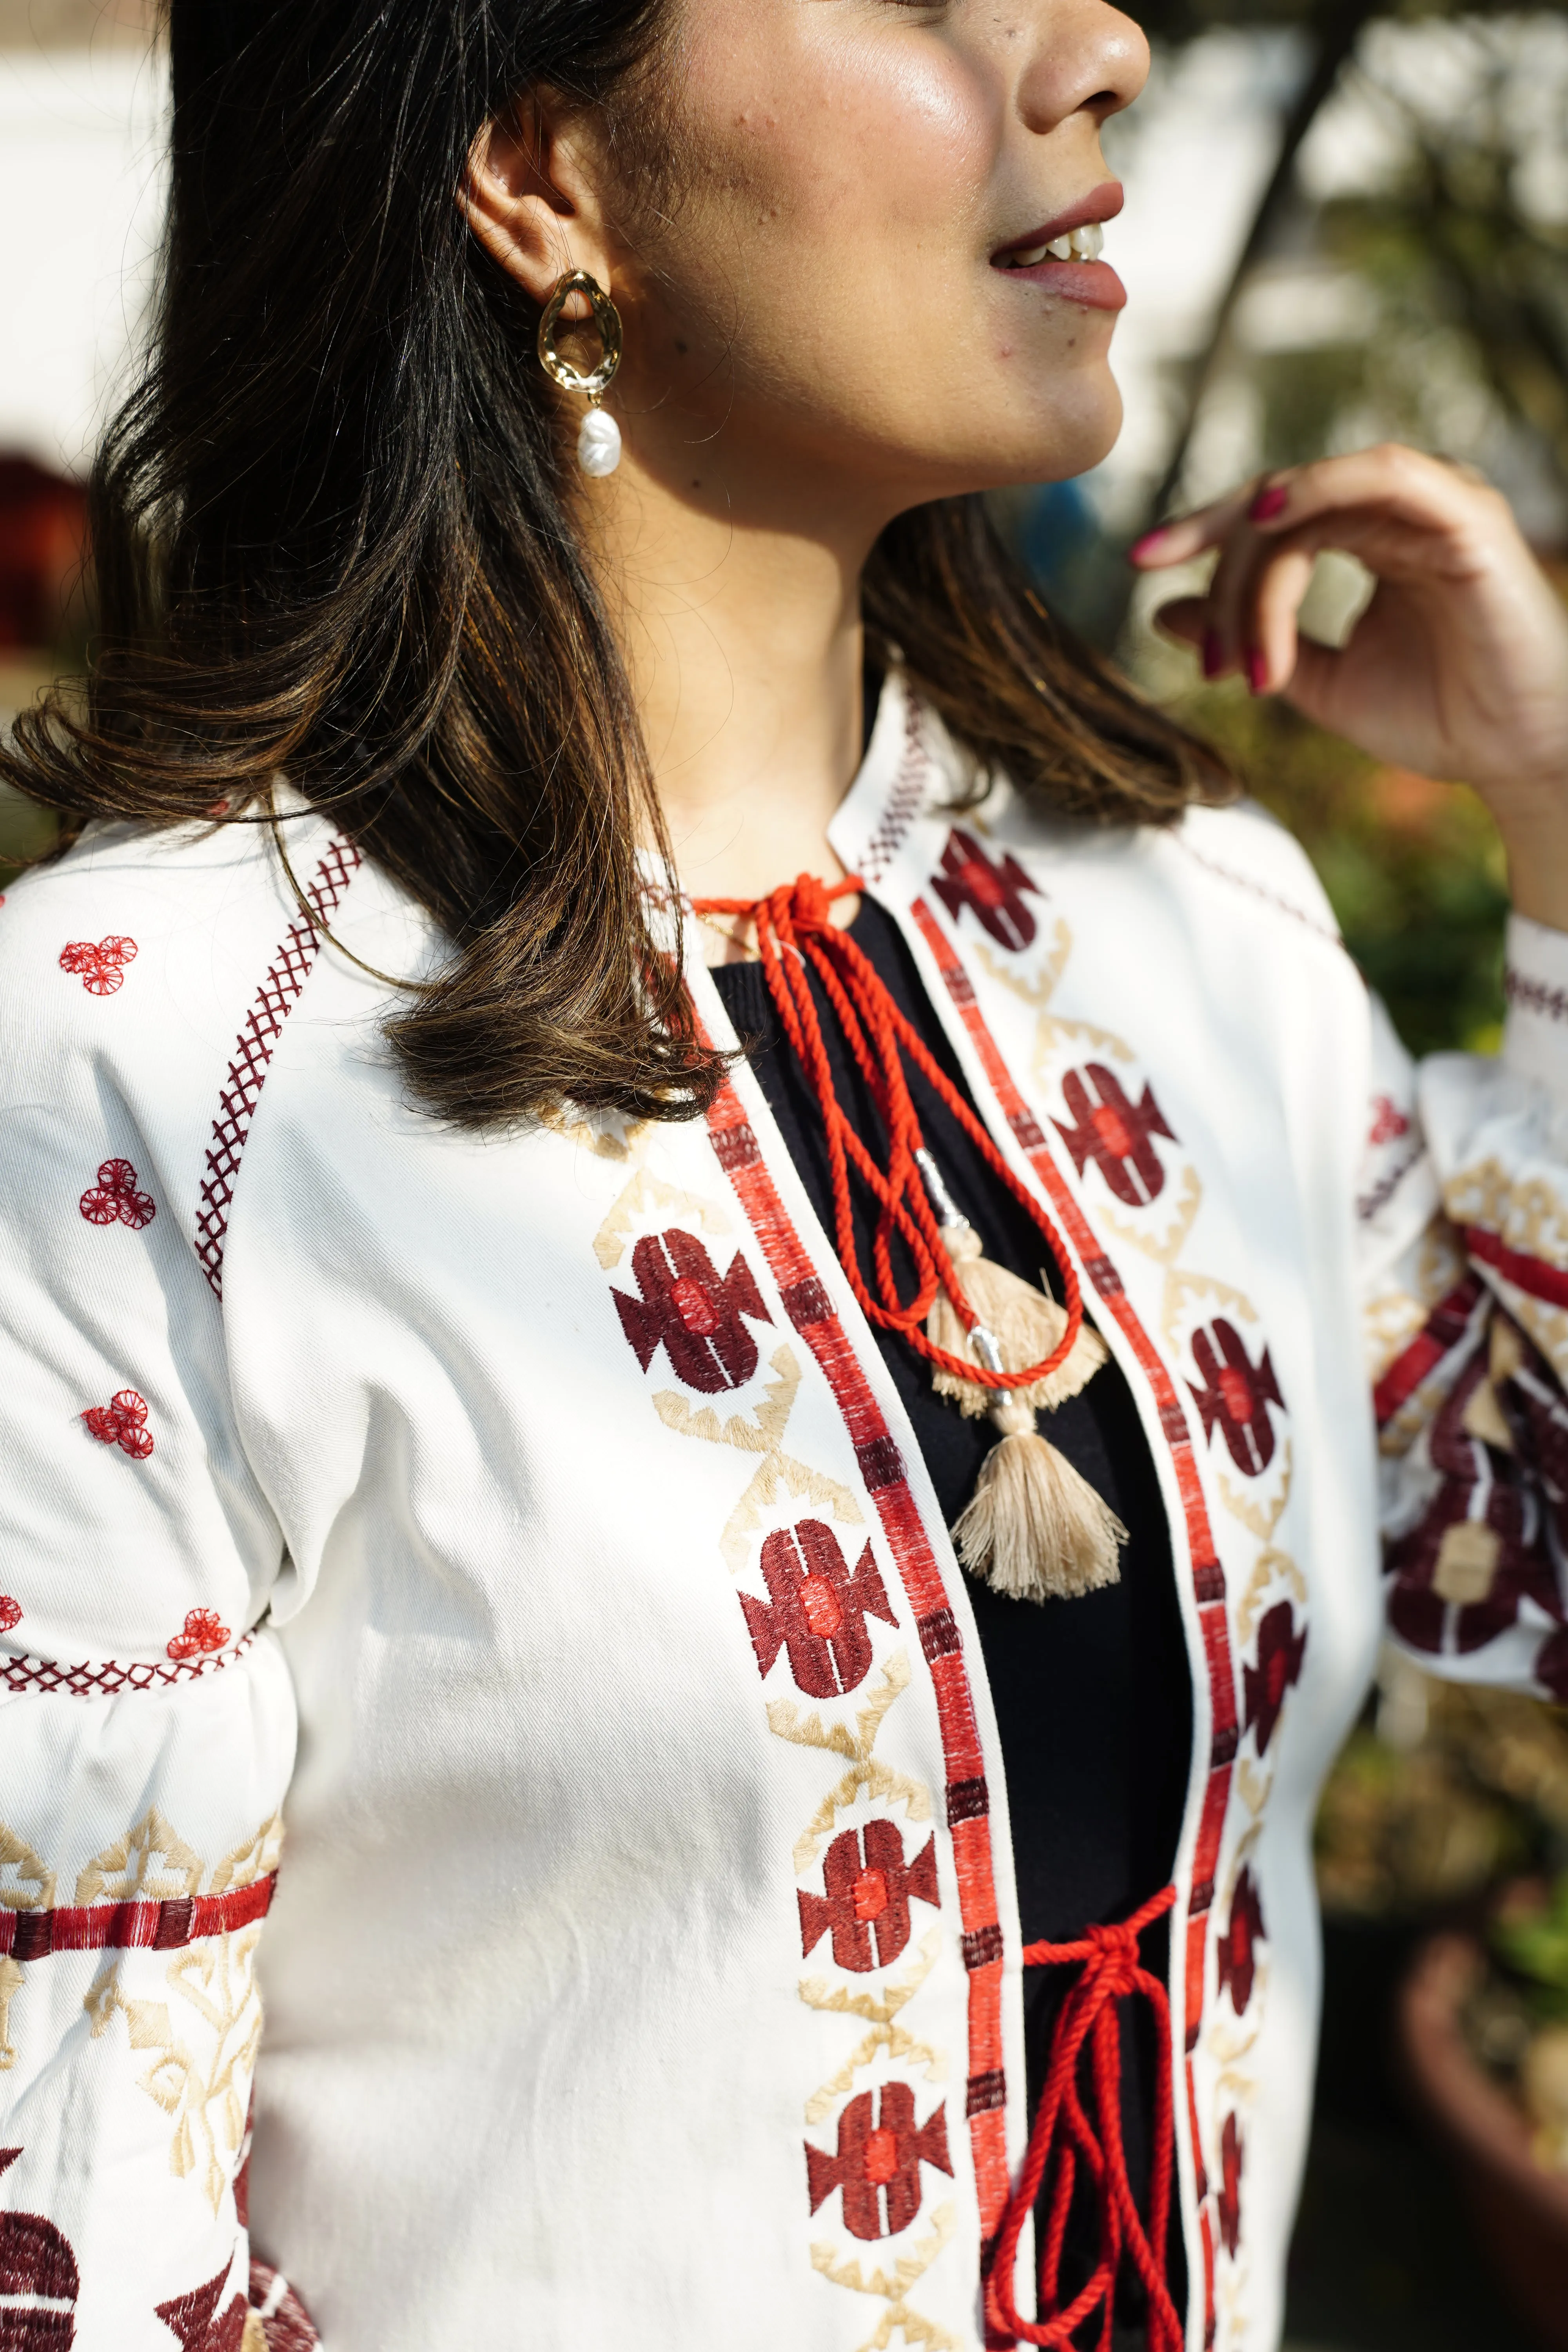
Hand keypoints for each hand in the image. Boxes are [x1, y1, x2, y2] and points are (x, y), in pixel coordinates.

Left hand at [1130, 445, 1567, 927]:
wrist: (1516, 756)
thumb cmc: (1436, 719)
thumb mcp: (1316, 681)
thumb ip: (1248, 637)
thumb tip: (1161, 611)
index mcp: (1370, 537)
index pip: (1270, 516)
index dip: (1202, 539)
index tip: (1140, 573)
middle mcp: (1400, 510)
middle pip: (1279, 501)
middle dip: (1217, 559)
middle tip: (1198, 644)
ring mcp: (1435, 504)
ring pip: (1315, 493)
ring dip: (1258, 558)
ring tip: (1229, 628)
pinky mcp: (1466, 514)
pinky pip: (1385, 473)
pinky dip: (1323, 486)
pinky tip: (1271, 522)